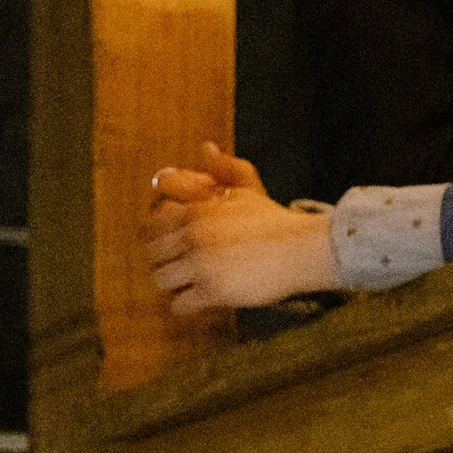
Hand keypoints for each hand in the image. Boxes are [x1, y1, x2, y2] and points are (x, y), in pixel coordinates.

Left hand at [146, 145, 337, 317]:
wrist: (301, 249)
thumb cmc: (274, 221)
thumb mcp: (246, 191)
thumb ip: (224, 170)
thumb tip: (206, 148)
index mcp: (196, 212)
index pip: (151, 225)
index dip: (158, 236)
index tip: (171, 245)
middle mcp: (194, 237)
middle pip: (153, 253)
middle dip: (165, 260)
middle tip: (181, 266)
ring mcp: (202, 265)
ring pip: (162, 279)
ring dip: (174, 283)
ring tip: (190, 283)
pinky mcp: (213, 291)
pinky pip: (180, 304)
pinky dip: (187, 304)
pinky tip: (201, 299)